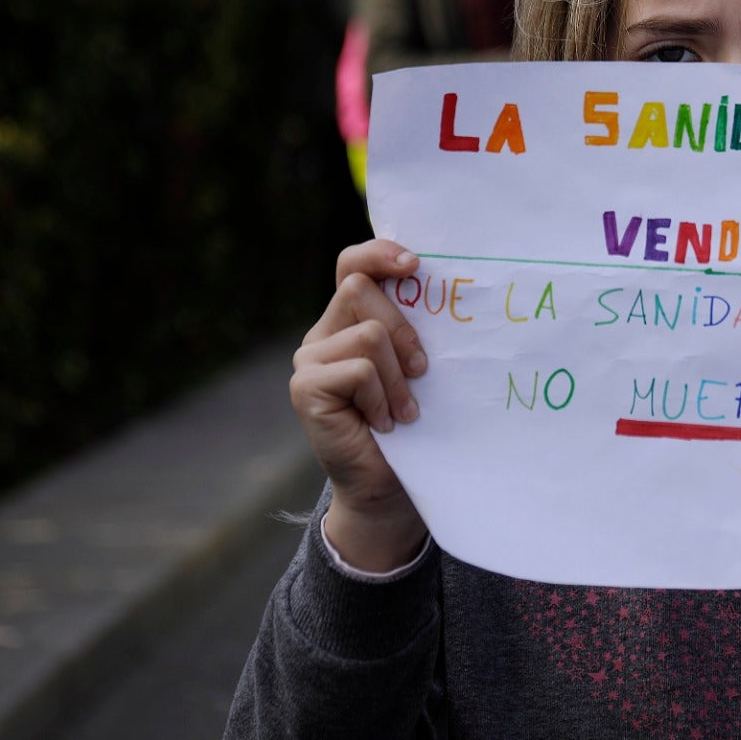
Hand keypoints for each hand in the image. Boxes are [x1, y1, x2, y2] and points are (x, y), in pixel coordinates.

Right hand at [291, 238, 429, 570]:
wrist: (389, 486)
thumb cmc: (413, 424)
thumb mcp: (417, 365)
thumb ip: (413, 327)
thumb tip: (435, 284)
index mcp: (350, 320)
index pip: (353, 265)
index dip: (379, 254)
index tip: (415, 264)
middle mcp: (323, 333)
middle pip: (361, 289)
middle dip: (403, 329)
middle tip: (421, 372)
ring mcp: (309, 359)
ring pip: (367, 334)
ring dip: (397, 376)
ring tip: (403, 409)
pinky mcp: (305, 387)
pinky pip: (358, 369)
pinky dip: (381, 397)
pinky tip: (384, 422)